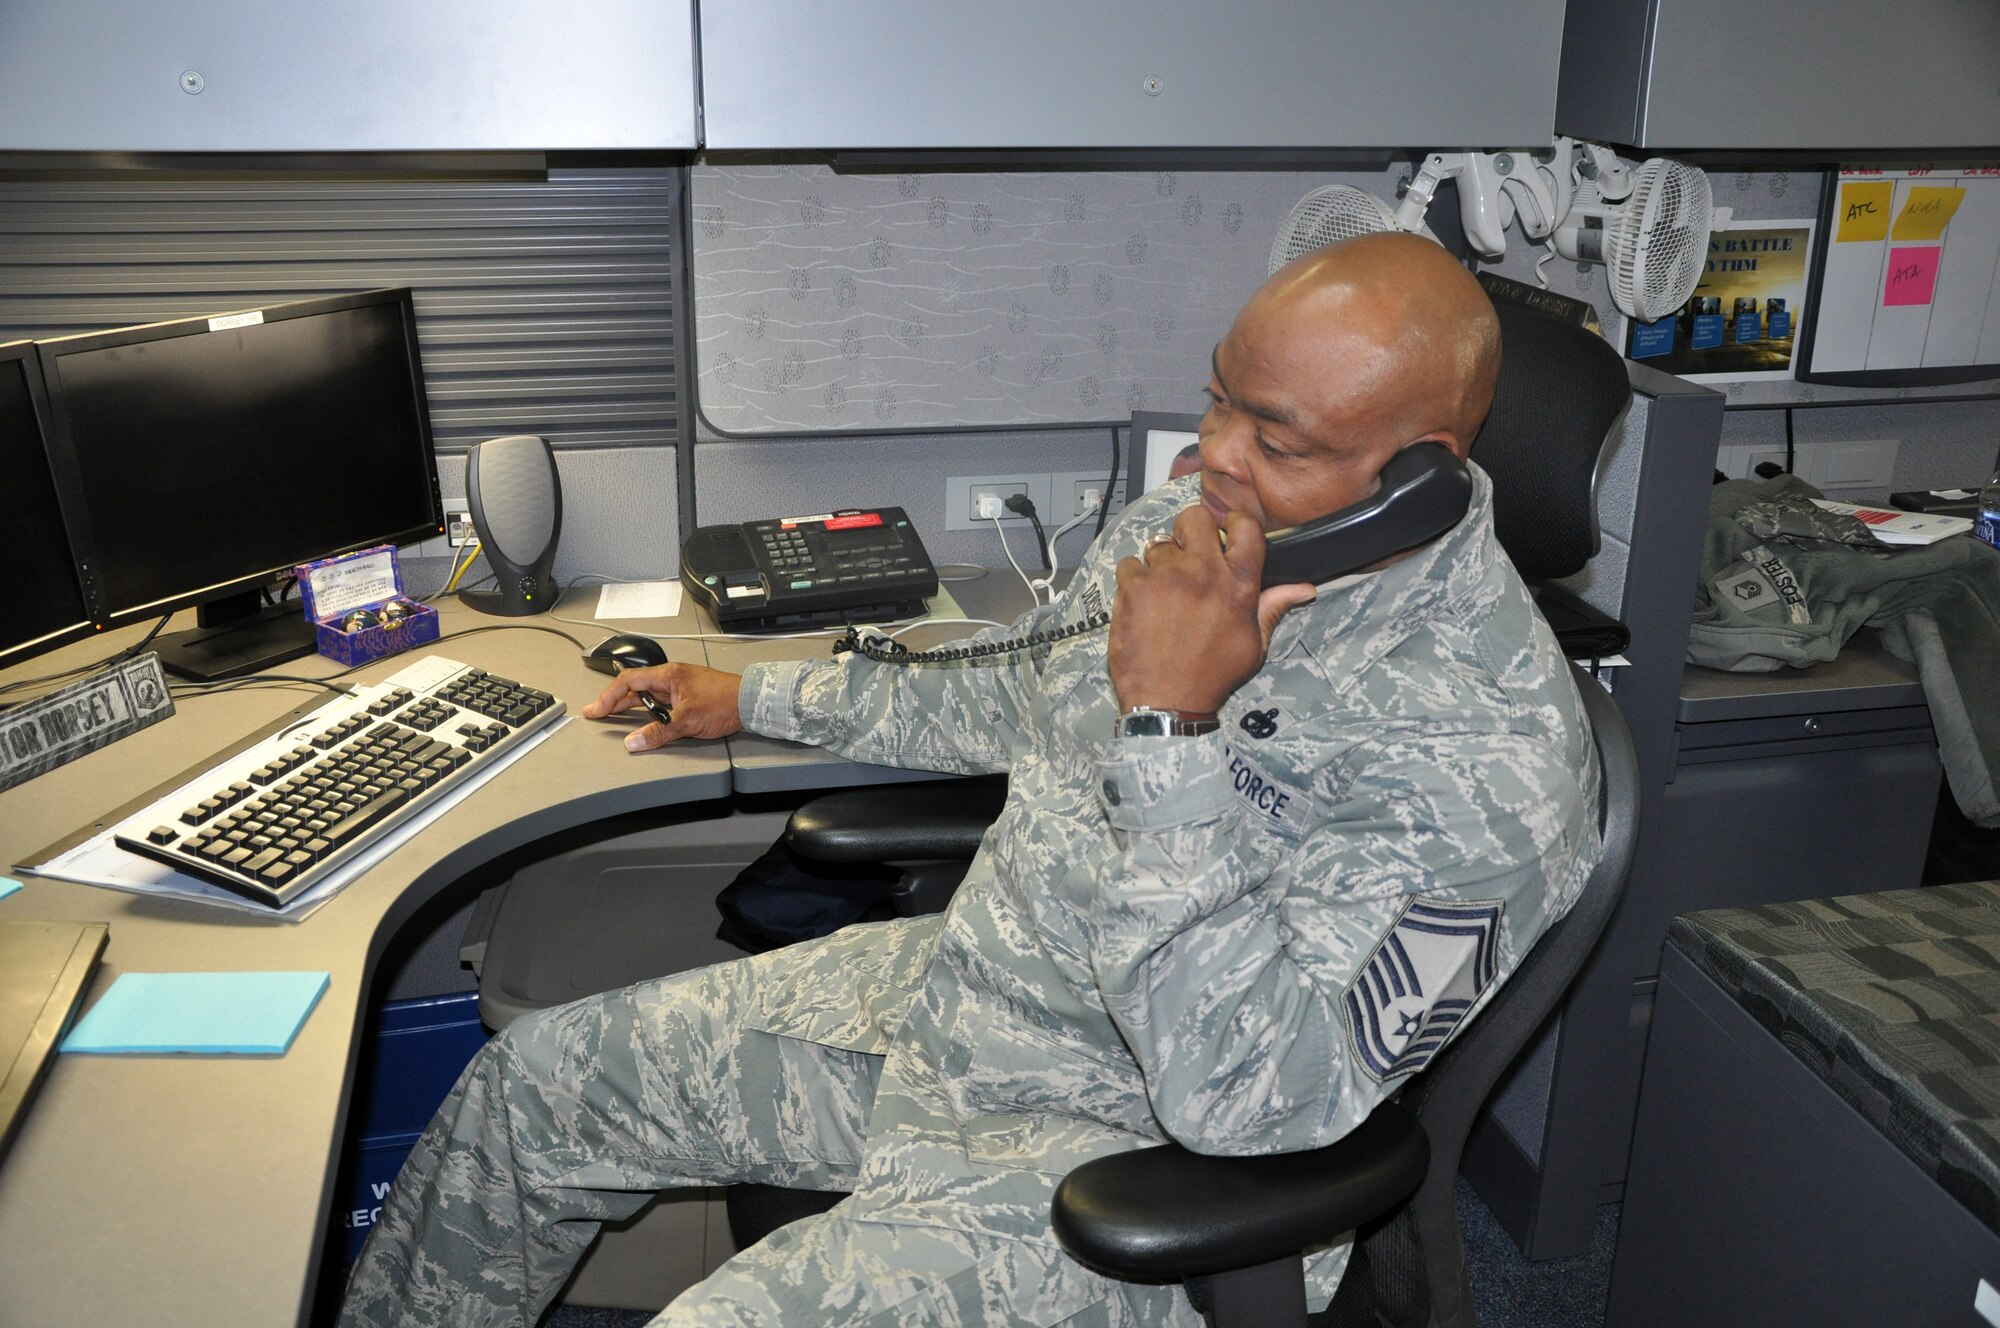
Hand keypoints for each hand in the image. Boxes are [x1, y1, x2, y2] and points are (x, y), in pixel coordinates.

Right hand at [581, 663, 744, 750]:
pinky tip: (644, 721)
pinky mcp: (689, 699)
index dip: (609, 695)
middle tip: (597, 712)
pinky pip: (661, 704)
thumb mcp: (687, 720)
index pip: (629, 681)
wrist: (752, 703)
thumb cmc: (726, 701)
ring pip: (648, 697)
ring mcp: (680, 688)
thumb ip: (658, 732)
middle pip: (635, 688)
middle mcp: (673, 678)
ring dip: (631, 706)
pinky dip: (648, 712)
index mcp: (669, 675)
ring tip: (614, 716)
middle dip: (614, 700)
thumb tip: (635, 741)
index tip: (597, 708)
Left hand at [1108, 505, 1317, 715]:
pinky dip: (1133, 578)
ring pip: (1159, 542)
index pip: (1245, 527)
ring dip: (1160, 561)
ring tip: (1163, 590)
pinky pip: (1129, 563)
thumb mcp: (1253, 645)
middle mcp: (1203, 573)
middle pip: (1194, 517)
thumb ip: (1272, 608)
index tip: (1226, 534)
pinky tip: (1142, 601)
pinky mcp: (1134, 588)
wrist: (1167, 702)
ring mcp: (1165, 577)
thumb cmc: (1212, 676)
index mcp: (1238, 585)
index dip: (1234, 524)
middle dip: (1190, 530)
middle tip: (1188, 554)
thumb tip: (1303, 588)